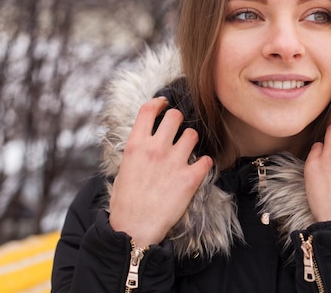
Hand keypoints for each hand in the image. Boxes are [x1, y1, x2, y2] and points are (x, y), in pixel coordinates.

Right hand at [109, 97, 212, 245]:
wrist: (134, 228)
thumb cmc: (126, 202)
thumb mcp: (124, 168)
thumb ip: (137, 149)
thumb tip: (147, 138)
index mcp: (136, 144)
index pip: (149, 110)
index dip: (159, 102)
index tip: (164, 104)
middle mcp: (155, 148)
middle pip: (175, 116)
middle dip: (178, 121)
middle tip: (177, 131)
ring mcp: (174, 162)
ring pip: (192, 134)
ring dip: (191, 141)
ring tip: (186, 152)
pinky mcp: (190, 178)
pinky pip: (207, 160)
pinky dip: (204, 164)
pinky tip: (198, 169)